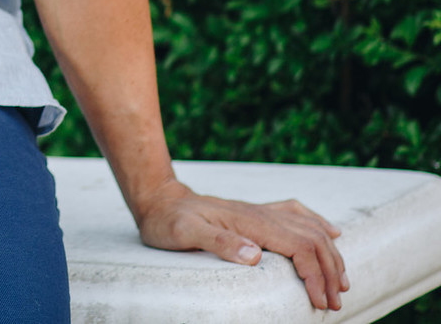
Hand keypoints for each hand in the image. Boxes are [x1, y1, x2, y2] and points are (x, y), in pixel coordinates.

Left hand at [132, 179, 348, 310]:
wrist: (160, 200)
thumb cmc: (169, 221)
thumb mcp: (185, 234)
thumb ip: (219, 242)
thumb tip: (254, 255)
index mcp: (250, 222)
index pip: (299, 247)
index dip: (315, 276)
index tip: (320, 302)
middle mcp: (261, 214)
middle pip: (312, 240)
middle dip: (330, 272)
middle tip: (335, 303)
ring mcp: (260, 211)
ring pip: (310, 229)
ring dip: (331, 255)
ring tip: (342, 283)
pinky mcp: (257, 212)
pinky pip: (296, 214)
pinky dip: (319, 225)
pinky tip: (332, 234)